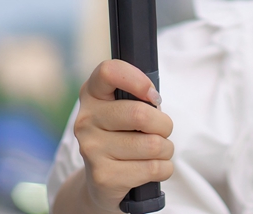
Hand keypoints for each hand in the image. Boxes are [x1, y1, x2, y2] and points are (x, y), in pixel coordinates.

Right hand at [73, 59, 173, 213]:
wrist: (101, 181)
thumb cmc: (122, 133)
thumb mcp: (123, 107)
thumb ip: (137, 96)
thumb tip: (154, 101)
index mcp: (91, 93)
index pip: (109, 71)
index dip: (138, 80)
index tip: (153, 96)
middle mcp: (86, 119)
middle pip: (139, 114)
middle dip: (164, 124)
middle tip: (163, 130)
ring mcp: (91, 149)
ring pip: (152, 144)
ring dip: (167, 148)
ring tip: (159, 150)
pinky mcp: (103, 176)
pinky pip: (152, 168)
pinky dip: (165, 168)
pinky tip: (155, 167)